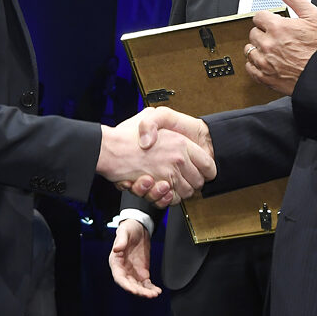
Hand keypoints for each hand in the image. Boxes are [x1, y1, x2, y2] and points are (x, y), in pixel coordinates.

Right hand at [98, 108, 215, 205]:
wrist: (108, 149)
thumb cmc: (126, 134)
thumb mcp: (150, 116)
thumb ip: (162, 119)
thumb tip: (172, 128)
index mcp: (181, 143)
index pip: (208, 164)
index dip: (206, 170)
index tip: (201, 172)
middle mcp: (178, 159)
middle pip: (198, 181)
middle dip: (191, 183)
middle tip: (182, 179)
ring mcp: (169, 174)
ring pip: (186, 193)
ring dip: (178, 192)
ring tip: (168, 184)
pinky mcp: (158, 186)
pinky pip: (171, 199)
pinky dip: (167, 198)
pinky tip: (160, 189)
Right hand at [109, 219, 160, 297]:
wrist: (139, 228)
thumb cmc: (129, 229)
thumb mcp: (124, 231)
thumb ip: (121, 240)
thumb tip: (116, 249)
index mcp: (116, 262)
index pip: (119, 277)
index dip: (125, 285)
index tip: (133, 290)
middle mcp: (123, 270)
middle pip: (130, 285)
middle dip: (139, 291)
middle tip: (149, 294)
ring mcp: (133, 273)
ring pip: (138, 287)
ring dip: (145, 292)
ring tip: (155, 294)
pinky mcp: (142, 273)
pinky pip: (146, 284)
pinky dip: (151, 288)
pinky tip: (157, 291)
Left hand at [244, 0, 316, 95]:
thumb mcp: (313, 16)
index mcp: (277, 27)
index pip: (259, 16)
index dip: (268, 19)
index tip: (275, 24)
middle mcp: (268, 44)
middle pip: (254, 32)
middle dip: (264, 33)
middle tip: (277, 37)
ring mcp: (265, 62)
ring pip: (249, 50)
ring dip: (258, 48)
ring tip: (272, 50)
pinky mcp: (265, 77)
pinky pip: (250, 68)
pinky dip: (255, 65)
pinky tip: (266, 62)